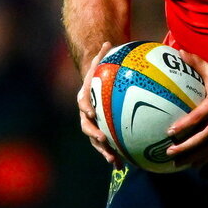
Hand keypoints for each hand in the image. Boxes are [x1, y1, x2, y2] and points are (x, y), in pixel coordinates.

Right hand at [77, 42, 121, 166]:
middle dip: (94, 133)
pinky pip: (108, 147)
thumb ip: (104, 56)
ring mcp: (92, 127)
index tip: (91, 111)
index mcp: (84, 99)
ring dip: (104, 151)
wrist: (95, 92)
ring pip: (96, 141)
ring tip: (113, 160)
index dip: (85, 108)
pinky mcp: (102, 136)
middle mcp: (86, 115)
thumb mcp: (101, 66)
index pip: (82, 103)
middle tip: (102, 138)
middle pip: (86, 126)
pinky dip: (115, 156)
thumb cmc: (101, 77)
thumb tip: (108, 41)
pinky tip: (124, 166)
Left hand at [166, 52, 207, 167]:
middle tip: (169, 152)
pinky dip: (204, 159)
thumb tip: (179, 51)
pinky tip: (193, 165)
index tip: (170, 132)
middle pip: (202, 139)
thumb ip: (196, 63)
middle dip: (186, 148)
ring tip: (177, 165)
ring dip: (193, 157)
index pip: (198, 118)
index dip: (184, 126)